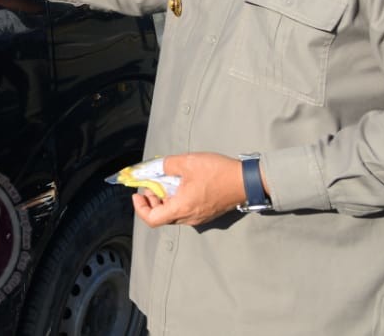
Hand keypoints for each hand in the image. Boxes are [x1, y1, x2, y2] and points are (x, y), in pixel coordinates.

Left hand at [130, 152, 248, 227]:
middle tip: (152, 185)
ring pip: (173, 215)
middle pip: (162, 217)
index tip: (138, 194)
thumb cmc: (216, 172)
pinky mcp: (206, 214)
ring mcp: (199, 218)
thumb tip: (155, 168)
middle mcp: (188, 218)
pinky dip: (177, 201)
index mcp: (181, 208)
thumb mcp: (188, 162)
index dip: (140, 208)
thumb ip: (167, 165)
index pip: (152, 219)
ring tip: (166, 183)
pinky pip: (185, 212)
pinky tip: (181, 186)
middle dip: (152, 201)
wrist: (245, 182)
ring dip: (165, 201)